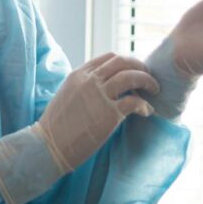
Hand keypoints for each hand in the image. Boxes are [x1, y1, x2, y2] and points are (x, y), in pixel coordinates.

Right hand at [34, 53, 158, 172]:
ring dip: (147, 81)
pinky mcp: (109, 114)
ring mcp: (99, 96)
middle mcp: (90, 81)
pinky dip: (145, 105)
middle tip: (148, 76)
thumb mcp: (67, 95)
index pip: (109, 57)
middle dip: (140, 66)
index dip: (126, 62)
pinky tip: (146, 111)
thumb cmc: (56, 126)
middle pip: (122, 61)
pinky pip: (135, 101)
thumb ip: (84, 86)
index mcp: (79, 74)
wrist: (48, 146)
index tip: (134, 70)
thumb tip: (103, 86)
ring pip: (131, 76)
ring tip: (154, 90)